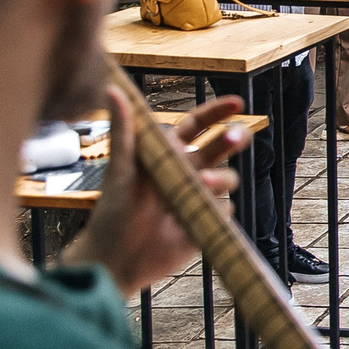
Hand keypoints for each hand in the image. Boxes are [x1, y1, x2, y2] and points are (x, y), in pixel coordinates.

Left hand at [69, 85, 248, 297]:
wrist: (117, 260)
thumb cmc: (112, 212)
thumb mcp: (120, 168)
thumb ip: (124, 129)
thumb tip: (113, 88)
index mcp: (167, 155)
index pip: (196, 126)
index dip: (216, 113)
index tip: (237, 103)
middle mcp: (186, 173)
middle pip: (220, 148)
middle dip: (231, 139)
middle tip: (237, 136)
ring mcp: (198, 198)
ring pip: (227, 179)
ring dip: (220, 179)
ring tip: (202, 187)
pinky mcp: (206, 223)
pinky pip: (225, 211)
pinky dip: (215, 211)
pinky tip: (194, 219)